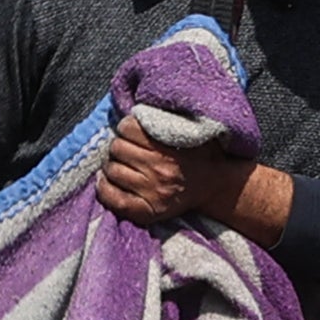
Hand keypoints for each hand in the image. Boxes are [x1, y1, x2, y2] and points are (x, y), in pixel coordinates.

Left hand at [97, 127, 263, 230]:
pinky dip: (104, 187)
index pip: (128, 128)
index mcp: (168, 148)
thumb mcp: (191, 128)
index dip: (127, 127)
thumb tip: (138, 107)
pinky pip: (112, 198)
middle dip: (120, 145)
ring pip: (112, 170)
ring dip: (113, 164)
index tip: (131, 131)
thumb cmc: (200, 153)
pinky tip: (108, 180)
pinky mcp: (147, 211)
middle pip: (117, 148)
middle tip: (127, 148)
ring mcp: (152, 193)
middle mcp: (159, 171)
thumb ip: (167, 117)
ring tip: (122, 163)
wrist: (216, 185)